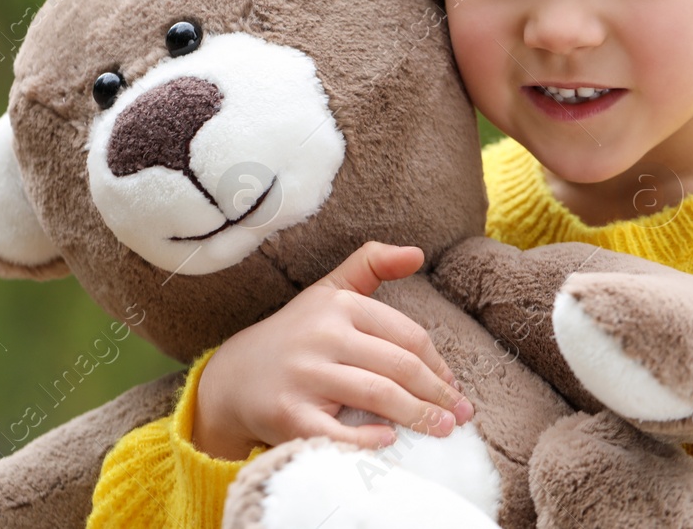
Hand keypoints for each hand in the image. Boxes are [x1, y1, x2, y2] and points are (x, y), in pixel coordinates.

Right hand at [191, 241, 474, 460]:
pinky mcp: (289, 414)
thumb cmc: (294, 336)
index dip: (438, 363)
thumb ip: (370, 265)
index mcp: (338, 305)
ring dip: (418, 415)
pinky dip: (369, 438)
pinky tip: (391, 440)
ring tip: (443, 429)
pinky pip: (338, 430)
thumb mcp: (328, 291)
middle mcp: (322, 335)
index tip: (453, 386)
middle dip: (437, 393)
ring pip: (378, 394)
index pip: (406, 335)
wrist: (232, 379)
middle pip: (398, 366)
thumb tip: (418, 252)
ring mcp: (305, 375)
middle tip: (460, 415)